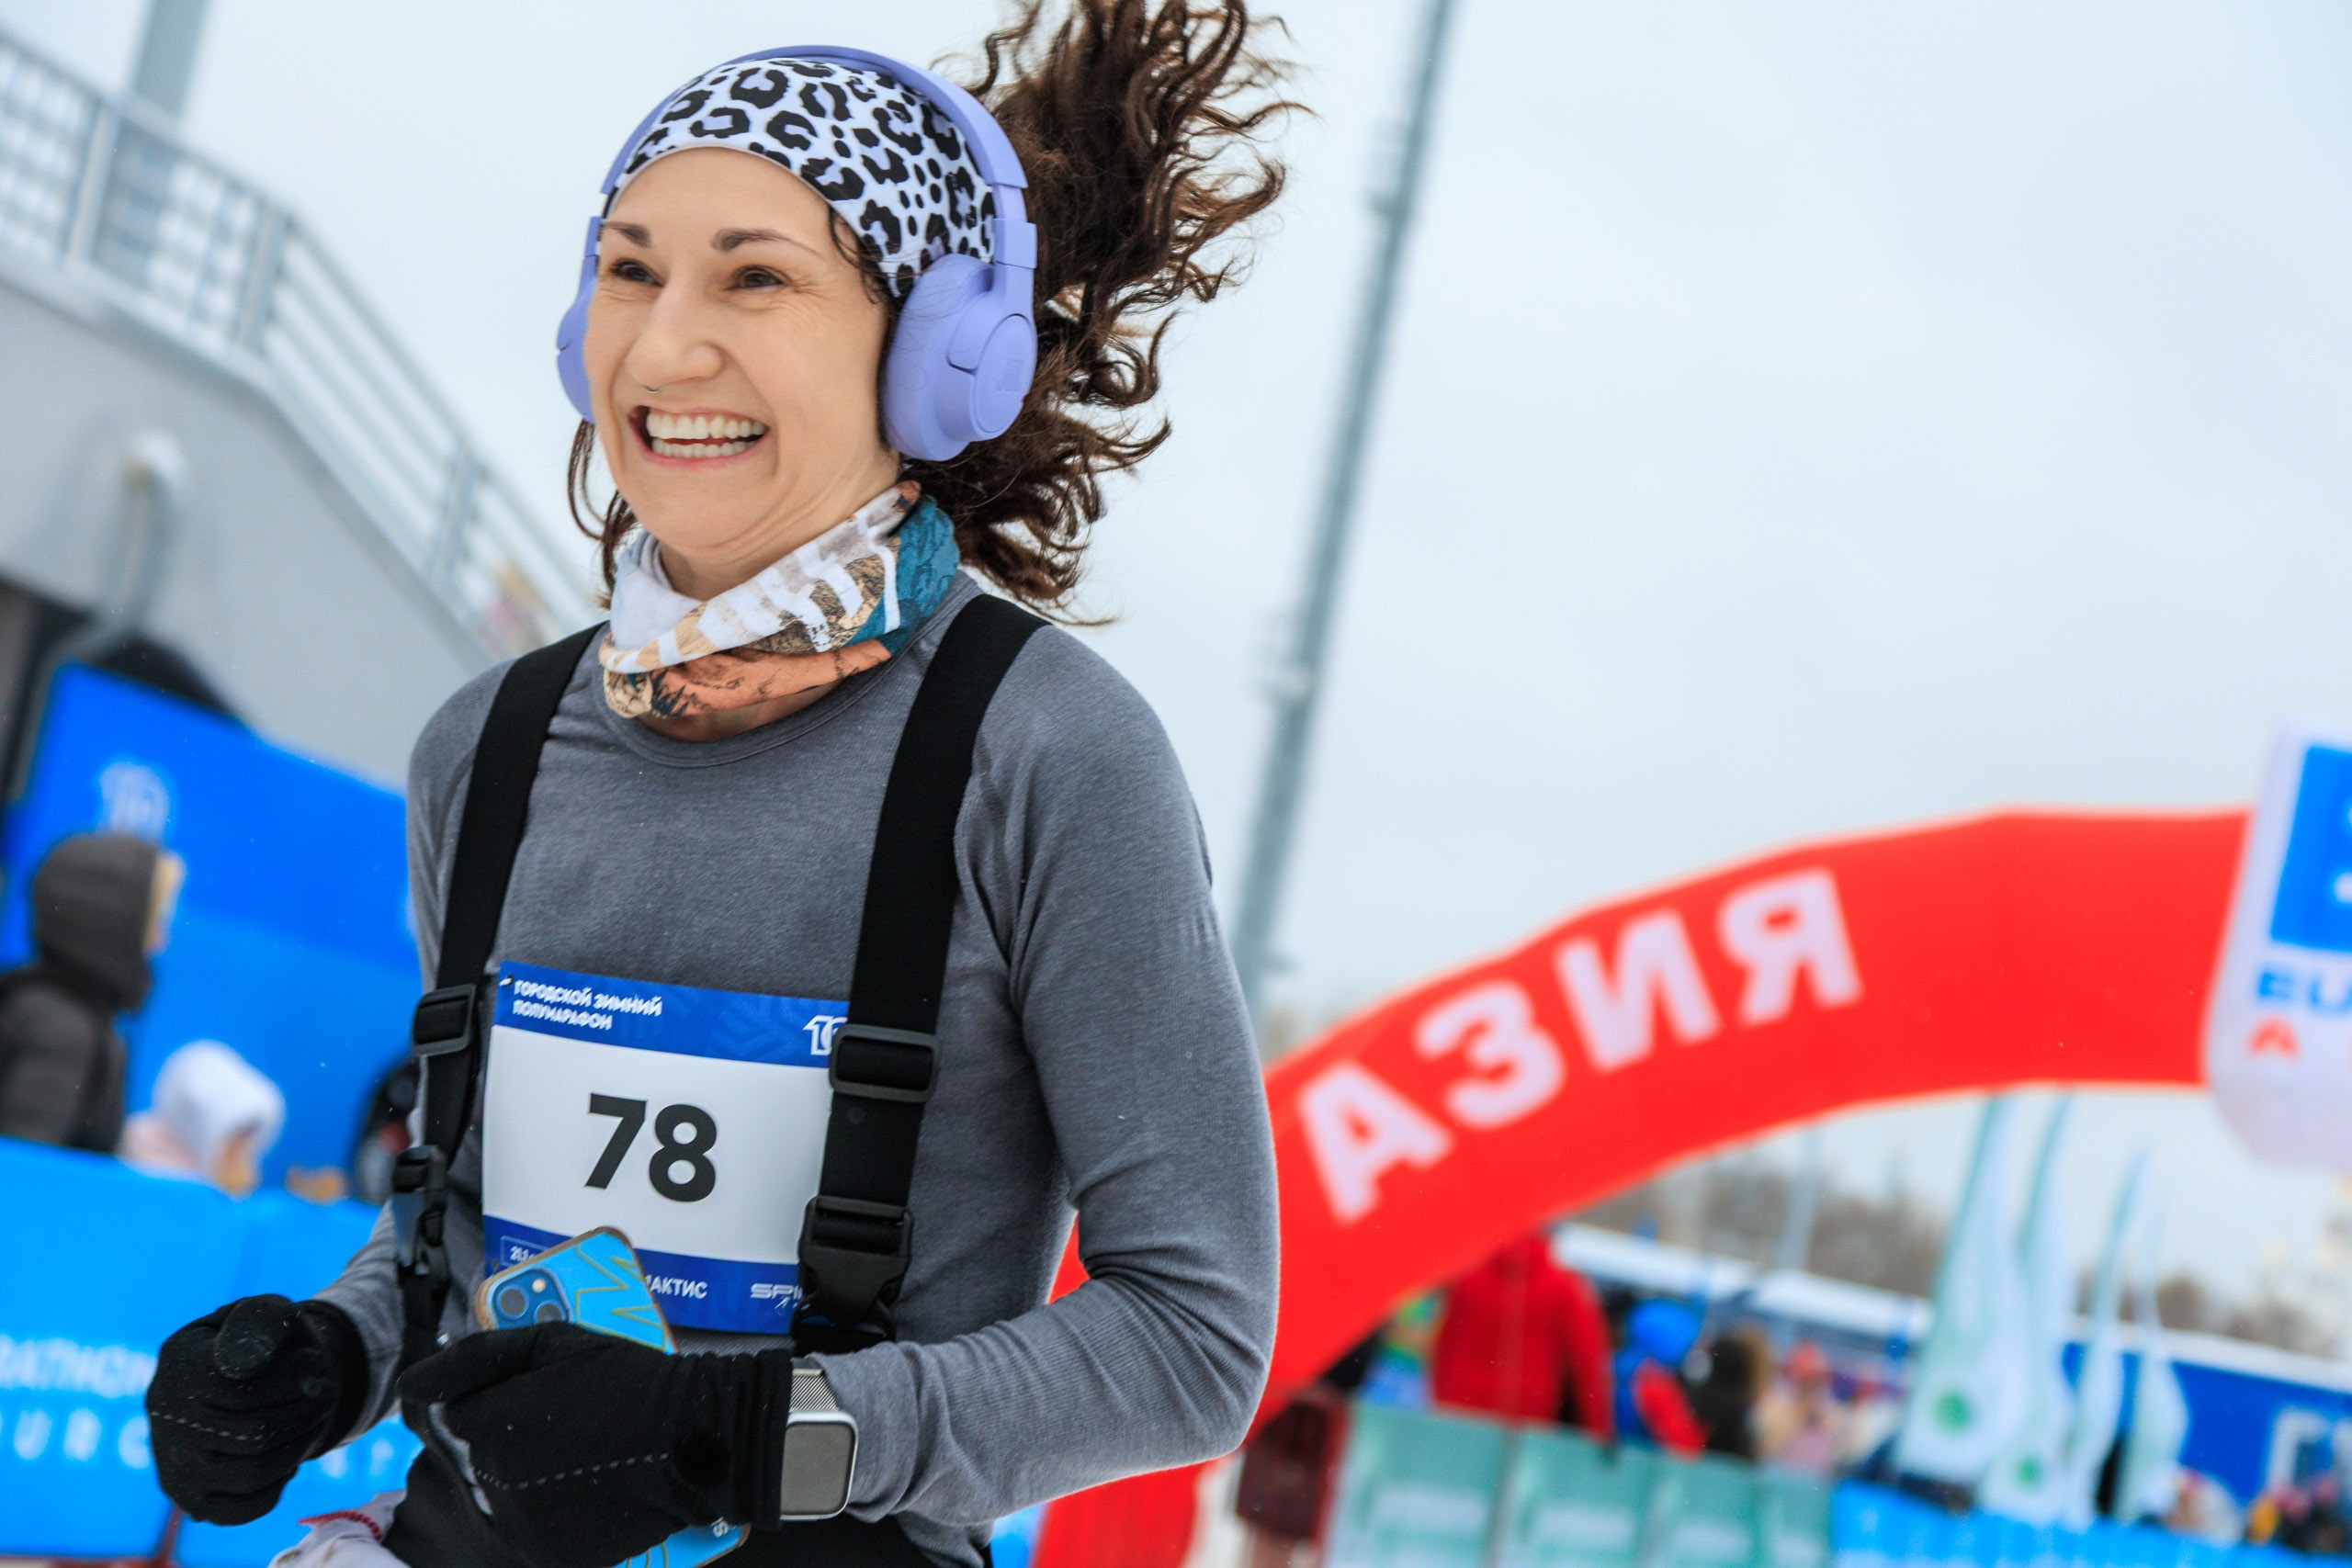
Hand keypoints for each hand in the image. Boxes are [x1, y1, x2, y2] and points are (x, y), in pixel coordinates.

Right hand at [147, 1295, 366, 1523]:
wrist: (239, 1379)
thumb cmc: (261, 1342)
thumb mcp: (266, 1314)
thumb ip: (266, 1322)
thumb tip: (253, 1360)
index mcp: (178, 1361)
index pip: (242, 1389)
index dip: (293, 1378)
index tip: (315, 1364)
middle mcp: (163, 1416)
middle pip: (254, 1434)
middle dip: (306, 1412)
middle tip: (326, 1393)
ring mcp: (172, 1463)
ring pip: (254, 1473)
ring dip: (300, 1445)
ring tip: (314, 1419)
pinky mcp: (191, 1499)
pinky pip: (244, 1508)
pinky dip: (277, 1483)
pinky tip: (283, 1454)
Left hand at [396, 1323, 791, 1567]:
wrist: (693, 1440)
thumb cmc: (629, 1381)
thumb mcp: (554, 1342)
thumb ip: (475, 1359)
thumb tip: (409, 1387)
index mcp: (493, 1424)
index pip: (457, 1415)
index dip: (498, 1398)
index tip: (539, 1394)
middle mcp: (496, 1480)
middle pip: (477, 1457)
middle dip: (511, 1438)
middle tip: (566, 1424)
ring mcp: (521, 1523)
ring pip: (499, 1494)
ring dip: (526, 1476)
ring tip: (579, 1455)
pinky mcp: (547, 1553)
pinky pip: (527, 1528)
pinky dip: (548, 1510)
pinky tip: (586, 1485)